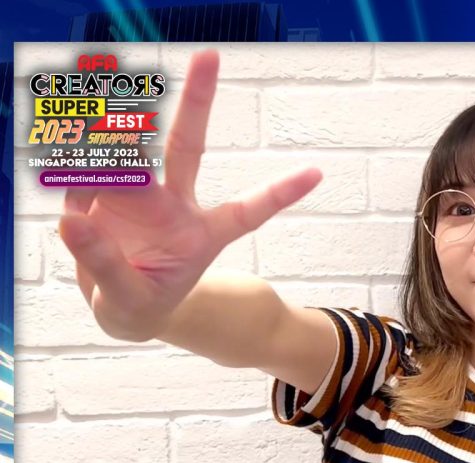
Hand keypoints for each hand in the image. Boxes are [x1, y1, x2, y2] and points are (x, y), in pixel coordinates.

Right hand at [57, 50, 321, 341]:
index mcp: (201, 236)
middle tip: (209, 57)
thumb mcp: (129, 303)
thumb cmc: (141, 303)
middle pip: (186, 147)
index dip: (279, 193)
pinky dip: (74, 174)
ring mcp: (140, 196)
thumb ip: (104, 266)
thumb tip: (72, 221)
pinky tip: (71, 192)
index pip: (245, 212)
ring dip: (109, 141)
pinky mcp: (103, 194)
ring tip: (89, 150)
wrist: (121, 308)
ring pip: (128, 152)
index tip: (316, 174)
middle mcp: (174, 205)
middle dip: (196, 103)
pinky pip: (85, 176)